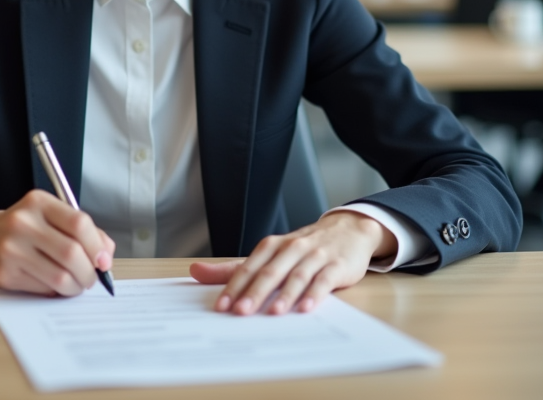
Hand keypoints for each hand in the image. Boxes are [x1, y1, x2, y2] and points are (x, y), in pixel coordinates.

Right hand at [0, 189, 114, 295]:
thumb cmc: (21, 228)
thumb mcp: (48, 216)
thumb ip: (81, 230)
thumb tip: (105, 255)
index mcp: (38, 203)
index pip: (79, 223)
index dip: (97, 246)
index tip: (103, 260)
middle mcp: (23, 223)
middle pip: (72, 253)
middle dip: (89, 272)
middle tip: (91, 278)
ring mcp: (11, 249)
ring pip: (59, 276)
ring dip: (75, 286)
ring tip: (76, 284)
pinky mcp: (4, 274)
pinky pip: (43, 288)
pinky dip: (56, 291)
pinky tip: (54, 285)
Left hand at [189, 210, 396, 314]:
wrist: (347, 230)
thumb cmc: (303, 248)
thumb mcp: (268, 254)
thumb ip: (233, 267)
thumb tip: (195, 272)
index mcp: (272, 246)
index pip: (249, 267)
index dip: (234, 286)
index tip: (222, 306)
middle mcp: (291, 249)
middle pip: (270, 272)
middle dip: (255, 292)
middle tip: (242, 312)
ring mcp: (315, 256)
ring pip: (296, 276)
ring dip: (285, 295)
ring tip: (273, 313)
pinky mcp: (336, 266)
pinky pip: (324, 281)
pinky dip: (315, 295)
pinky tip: (306, 308)